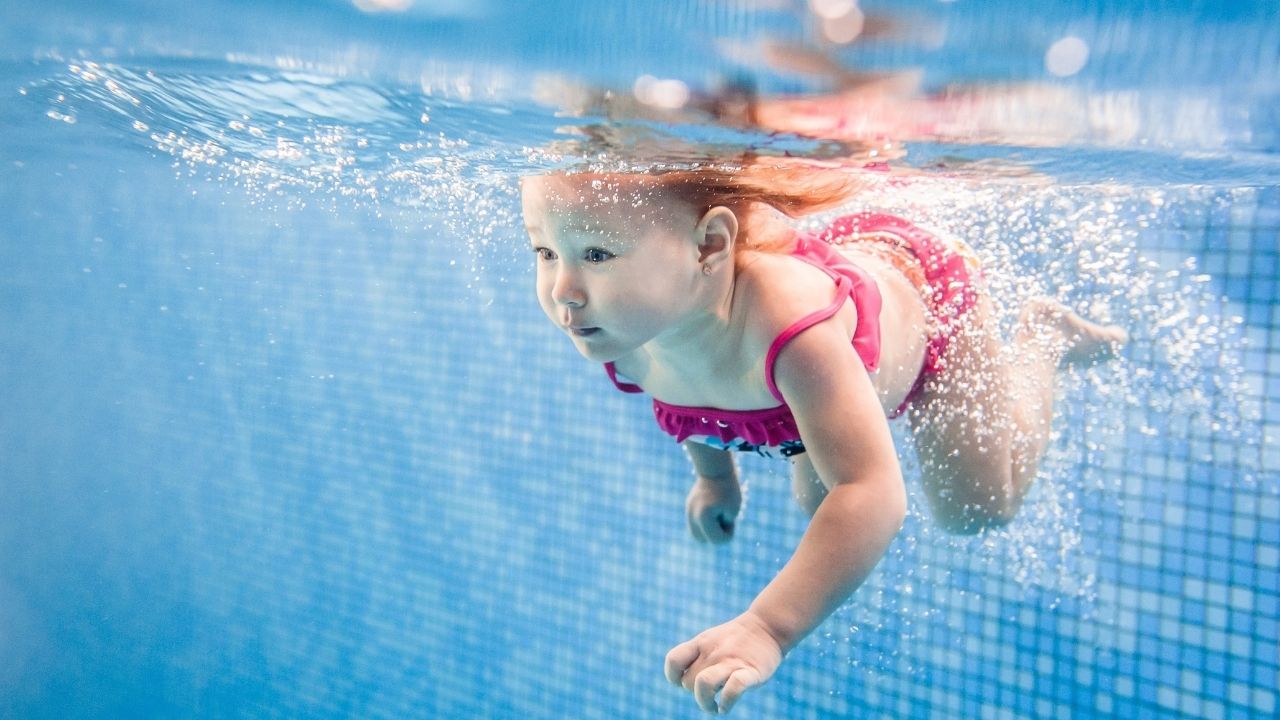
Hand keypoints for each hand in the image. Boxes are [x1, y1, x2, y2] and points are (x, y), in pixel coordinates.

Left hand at [664, 612, 783, 714]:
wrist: (768, 626)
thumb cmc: (736, 639)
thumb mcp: (711, 639)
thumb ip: (695, 656)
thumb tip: (681, 681)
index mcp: (701, 643)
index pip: (673, 660)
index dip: (673, 677)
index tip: (683, 682)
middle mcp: (713, 652)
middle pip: (689, 682)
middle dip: (695, 694)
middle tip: (709, 694)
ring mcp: (731, 661)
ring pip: (704, 684)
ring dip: (705, 703)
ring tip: (713, 708)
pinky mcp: (751, 672)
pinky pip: (733, 689)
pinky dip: (726, 703)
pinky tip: (725, 707)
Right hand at [685, 475, 740, 543]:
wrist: (716, 469)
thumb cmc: (728, 490)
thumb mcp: (732, 512)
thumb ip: (721, 531)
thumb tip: (707, 537)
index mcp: (704, 517)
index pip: (717, 541)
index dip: (728, 532)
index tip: (729, 517)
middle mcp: (692, 516)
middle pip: (703, 540)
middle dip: (715, 534)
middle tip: (723, 517)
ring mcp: (688, 511)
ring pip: (696, 534)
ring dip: (708, 530)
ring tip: (717, 515)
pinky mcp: (688, 507)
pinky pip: (695, 524)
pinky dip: (704, 522)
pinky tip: (712, 510)